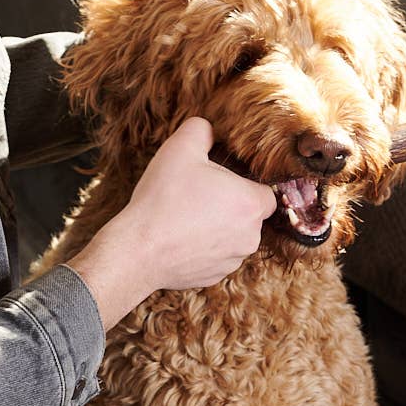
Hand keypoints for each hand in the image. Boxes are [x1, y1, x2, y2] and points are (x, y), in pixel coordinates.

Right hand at [67, 117, 275, 329]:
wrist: (139, 250)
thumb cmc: (163, 199)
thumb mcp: (180, 149)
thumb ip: (200, 130)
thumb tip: (208, 128)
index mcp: (251, 204)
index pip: (266, 192)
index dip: (245, 183)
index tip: (222, 181)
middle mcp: (250, 236)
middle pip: (249, 215)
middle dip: (229, 205)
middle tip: (199, 196)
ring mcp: (232, 260)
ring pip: (233, 238)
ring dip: (217, 228)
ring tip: (186, 217)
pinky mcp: (214, 277)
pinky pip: (216, 257)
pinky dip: (203, 248)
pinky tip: (180, 238)